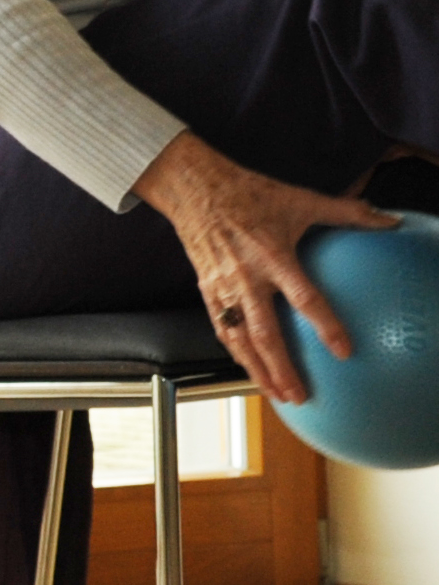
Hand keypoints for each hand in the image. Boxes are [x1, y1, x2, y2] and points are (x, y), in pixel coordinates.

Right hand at [132, 132, 396, 402]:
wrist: (196, 190)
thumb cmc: (249, 194)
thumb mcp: (302, 199)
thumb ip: (347, 212)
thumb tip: (389, 221)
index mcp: (272, 255)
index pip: (303, 298)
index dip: (325, 326)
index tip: (344, 351)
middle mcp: (246, 277)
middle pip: (265, 334)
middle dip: (282, 369)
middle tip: (300, 394)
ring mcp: (222, 288)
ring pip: (239, 340)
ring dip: (257, 371)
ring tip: (275, 394)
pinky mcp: (207, 291)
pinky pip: (222, 329)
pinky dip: (236, 353)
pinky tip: (249, 368)